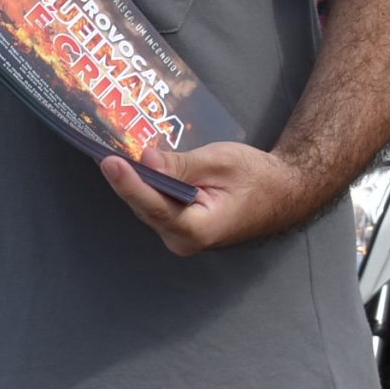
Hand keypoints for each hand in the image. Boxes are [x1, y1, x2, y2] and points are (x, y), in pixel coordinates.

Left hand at [100, 140, 324, 256]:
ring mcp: (178, 236)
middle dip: (127, 178)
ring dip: (134, 180)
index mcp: (199, 229)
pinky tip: (133, 164)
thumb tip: (146, 160)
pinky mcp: (176, 226)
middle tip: (105, 148)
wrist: (283, 191)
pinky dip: (145, 184)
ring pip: (145, 205)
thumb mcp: (220, 163)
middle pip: (144, 206)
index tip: (110, 162)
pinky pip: (153, 203)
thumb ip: (181, 165)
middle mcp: (183, 240)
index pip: (154, 207)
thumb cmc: (257, 177)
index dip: (129, 184)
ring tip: (114, 152)